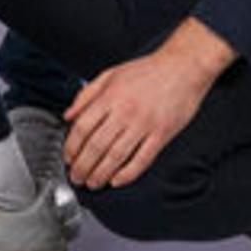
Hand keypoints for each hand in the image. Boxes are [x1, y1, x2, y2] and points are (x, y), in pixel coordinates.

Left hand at [63, 21, 233, 190]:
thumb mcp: (109, 74)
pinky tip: (117, 180)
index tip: (67, 157)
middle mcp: (125, 111)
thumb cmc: (147, 70)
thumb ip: (86, 95)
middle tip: (76, 176)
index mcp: (110, 96)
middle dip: (83, 166)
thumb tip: (68, 115)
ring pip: (117, 156)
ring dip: (101, 174)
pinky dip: (128, 173)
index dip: (72, 146)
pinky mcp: (162, 134)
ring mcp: (144, 124)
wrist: (182, 67)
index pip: (83, 127)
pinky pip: (142, 159)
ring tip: (93, 183)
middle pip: (97, 145)